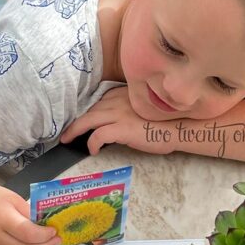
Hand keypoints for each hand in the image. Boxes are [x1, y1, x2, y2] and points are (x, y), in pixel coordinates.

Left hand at [61, 87, 175, 155]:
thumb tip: (118, 123)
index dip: (89, 112)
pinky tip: (93, 150)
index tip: (82, 121)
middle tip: (66, 133)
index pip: (100, 102)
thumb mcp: (144, 108)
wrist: (179, 126)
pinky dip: (92, 143)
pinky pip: (98, 135)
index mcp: (123, 94)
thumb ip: (129, 109)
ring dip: (76, 131)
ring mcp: (119, 114)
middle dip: (76, 122)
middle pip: (90, 110)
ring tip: (68, 140)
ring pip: (88, 120)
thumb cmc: (166, 119)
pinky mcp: (121, 128)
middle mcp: (118, 101)